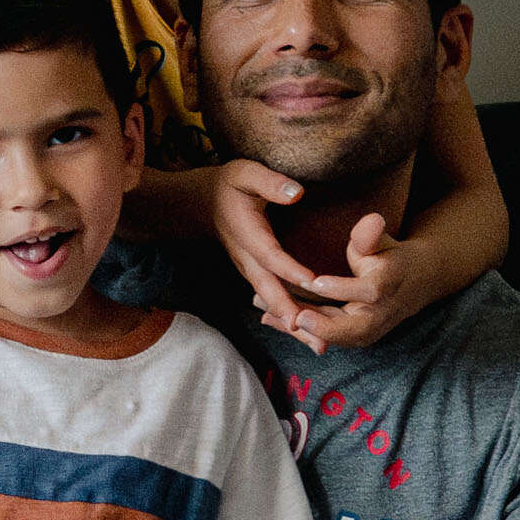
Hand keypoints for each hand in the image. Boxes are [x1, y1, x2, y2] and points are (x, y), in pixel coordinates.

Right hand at [215, 158, 407, 351]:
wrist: (201, 204)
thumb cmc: (228, 185)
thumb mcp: (245, 173)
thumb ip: (270, 183)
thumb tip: (297, 193)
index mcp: (247, 233)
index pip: (270, 254)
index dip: (290, 269)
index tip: (312, 282)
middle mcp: (247, 258)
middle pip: (268, 288)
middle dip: (289, 312)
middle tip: (310, 333)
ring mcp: (249, 269)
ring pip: (270, 300)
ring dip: (292, 323)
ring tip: (318, 346)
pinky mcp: (254, 275)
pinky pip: (272, 298)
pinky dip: (288, 316)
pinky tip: (307, 334)